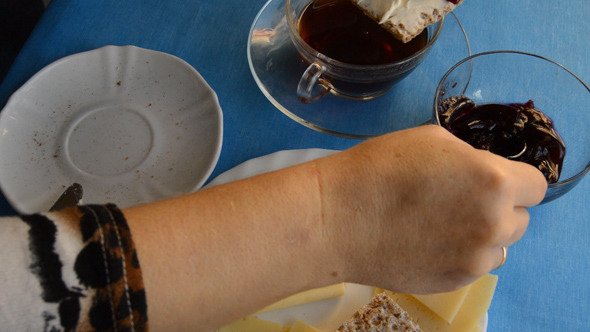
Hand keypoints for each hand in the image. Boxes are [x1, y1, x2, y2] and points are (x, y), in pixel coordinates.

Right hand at [315, 125, 546, 293]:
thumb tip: (482, 176)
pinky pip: (472, 266)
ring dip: (481, 234)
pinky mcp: (453, 282)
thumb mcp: (432, 139)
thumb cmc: (378, 168)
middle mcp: (493, 225)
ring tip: (440, 223)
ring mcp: (473, 260)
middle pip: (520, 219)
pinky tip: (425, 241)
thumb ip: (471, 158)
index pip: (536, 185)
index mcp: (493, 182)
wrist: (337, 218)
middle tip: (458, 199)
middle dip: (498, 207)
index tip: (492, 180)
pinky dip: (458, 253)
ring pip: (498, 246)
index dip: (514, 179)